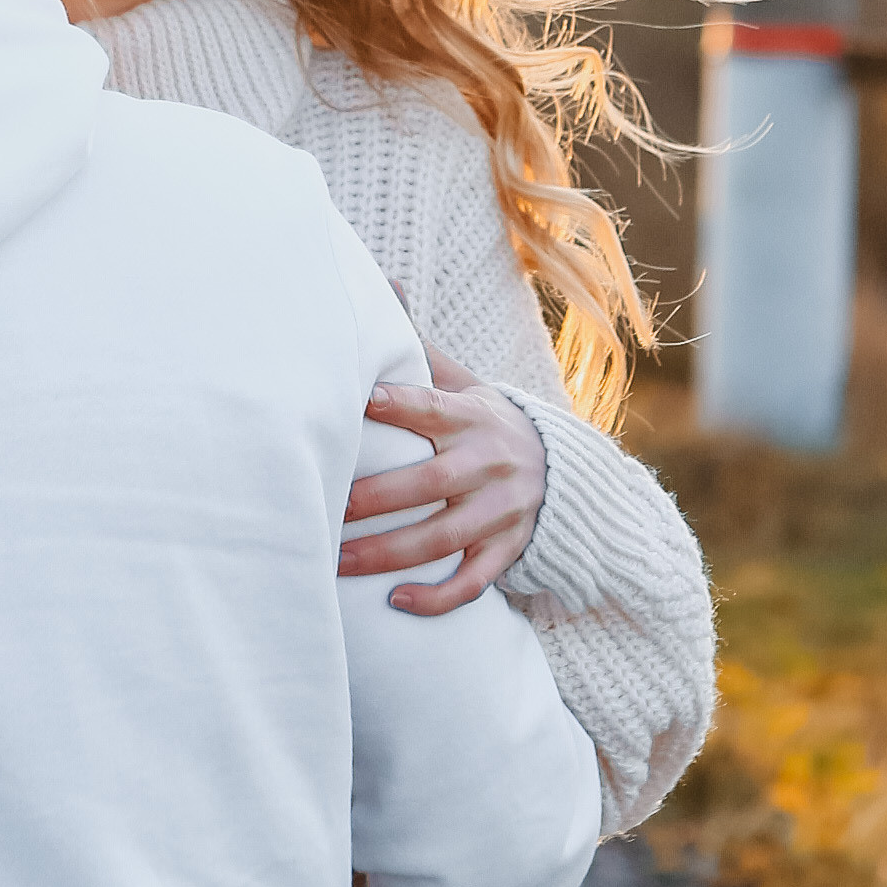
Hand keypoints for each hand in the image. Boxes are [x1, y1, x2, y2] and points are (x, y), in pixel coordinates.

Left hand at [341, 345, 546, 617]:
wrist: (561, 469)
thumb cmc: (485, 423)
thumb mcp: (464, 383)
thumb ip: (421, 347)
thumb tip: (385, 283)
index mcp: (473, 417)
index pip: (432, 408)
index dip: (399, 403)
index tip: (360, 401)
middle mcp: (490, 463)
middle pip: (430, 484)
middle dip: (375, 499)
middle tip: (325, 508)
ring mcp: (501, 511)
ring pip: (443, 539)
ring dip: (388, 556)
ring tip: (337, 562)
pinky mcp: (507, 550)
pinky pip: (473, 581)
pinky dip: (437, 597)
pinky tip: (397, 603)